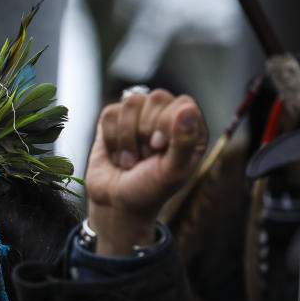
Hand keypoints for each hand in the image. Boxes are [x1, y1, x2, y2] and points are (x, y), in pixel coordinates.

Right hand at [84, 89, 206, 255]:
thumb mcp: (172, 173)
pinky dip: (111, 138)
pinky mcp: (114, 120)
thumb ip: (184, 142)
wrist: (115, 203)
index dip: (167, 122)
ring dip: (127, 137)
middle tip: (145, 155)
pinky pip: (110, 112)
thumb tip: (187, 109)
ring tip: (130, 159)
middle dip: (145, 130)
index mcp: (189, 128)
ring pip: (131, 102)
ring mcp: (139, 116)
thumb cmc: (149, 190)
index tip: (158, 147)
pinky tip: (116, 154)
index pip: (182, 104)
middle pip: (156, 97)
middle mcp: (166, 117)